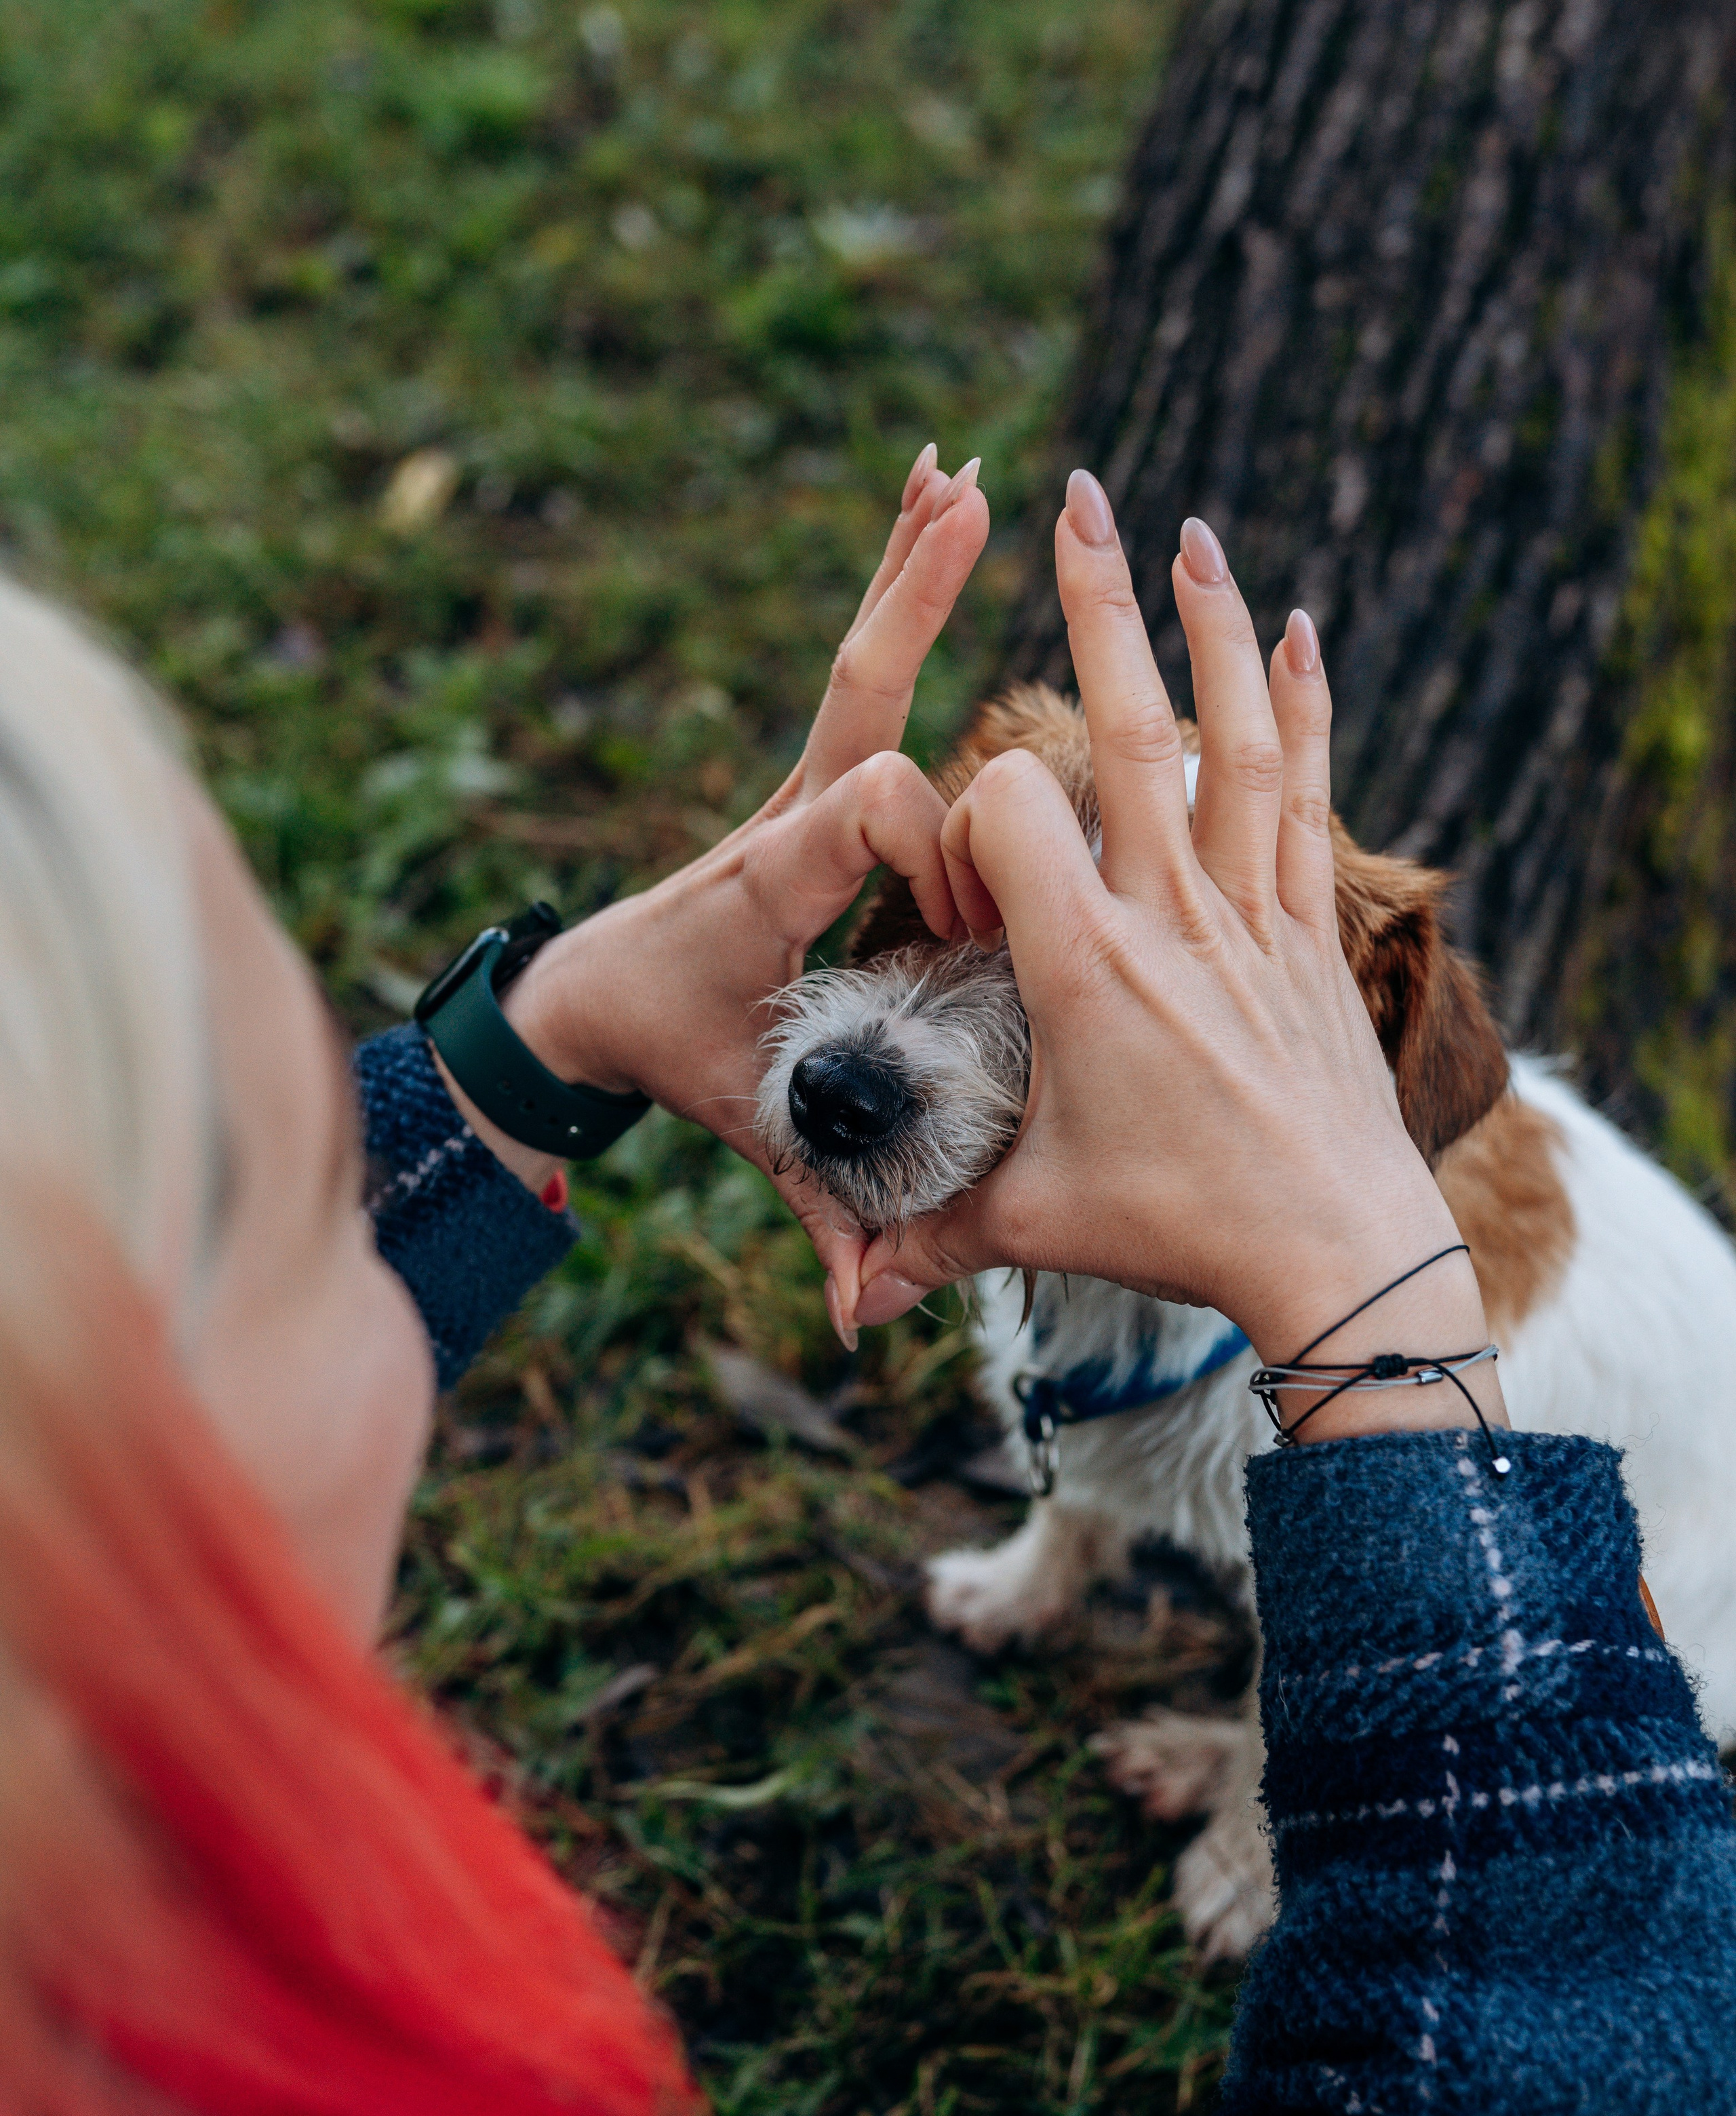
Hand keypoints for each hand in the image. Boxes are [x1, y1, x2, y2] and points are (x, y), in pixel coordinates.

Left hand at [447, 448, 991, 1286]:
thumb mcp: (746, 1130)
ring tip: (961, 474)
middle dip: (913, 604)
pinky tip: (930, 528)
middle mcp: (785, 824)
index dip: (926, 843)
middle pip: (855, 694)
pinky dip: (897, 603)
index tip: (962, 915)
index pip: (860, 812)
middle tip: (975, 503)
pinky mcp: (809, 794)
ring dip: (908, 572)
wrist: (581, 1004)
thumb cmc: (669, 1059)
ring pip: (858, 665)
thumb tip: (855, 1317)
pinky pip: (860, 683)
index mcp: (771, 890)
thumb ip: (814, 1214)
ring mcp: (797, 798)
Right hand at [838, 475, 1503, 1441]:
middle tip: (1081, 496)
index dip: (969, 810)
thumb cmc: (1177, 1233)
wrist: (1341, 1253)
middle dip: (1098, 604)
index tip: (964, 876)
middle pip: (1131, 728)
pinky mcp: (1307, 932)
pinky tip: (1301, 634)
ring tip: (1191, 531)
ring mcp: (1251, 914)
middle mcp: (1171, 916)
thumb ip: (926, 1234)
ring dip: (1210, 626)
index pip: (1010, 810)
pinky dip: (1304, 707)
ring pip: (1234, 739)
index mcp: (1083, 968)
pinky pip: (1307, 795)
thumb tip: (851, 1298)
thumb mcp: (1031, 1226)